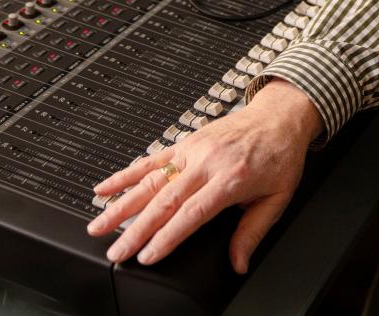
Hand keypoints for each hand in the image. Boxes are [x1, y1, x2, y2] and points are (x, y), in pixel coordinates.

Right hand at [86, 79, 324, 272]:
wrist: (279, 116)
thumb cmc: (280, 155)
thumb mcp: (278, 197)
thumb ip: (253, 231)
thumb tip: (238, 262)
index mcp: (231, 178)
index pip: (192, 213)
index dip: (167, 237)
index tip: (147, 256)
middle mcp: (207, 162)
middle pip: (164, 201)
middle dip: (136, 230)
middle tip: (116, 251)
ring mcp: (193, 150)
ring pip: (150, 181)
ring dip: (121, 205)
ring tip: (98, 226)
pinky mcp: (185, 142)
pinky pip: (151, 159)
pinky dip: (125, 174)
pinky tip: (104, 188)